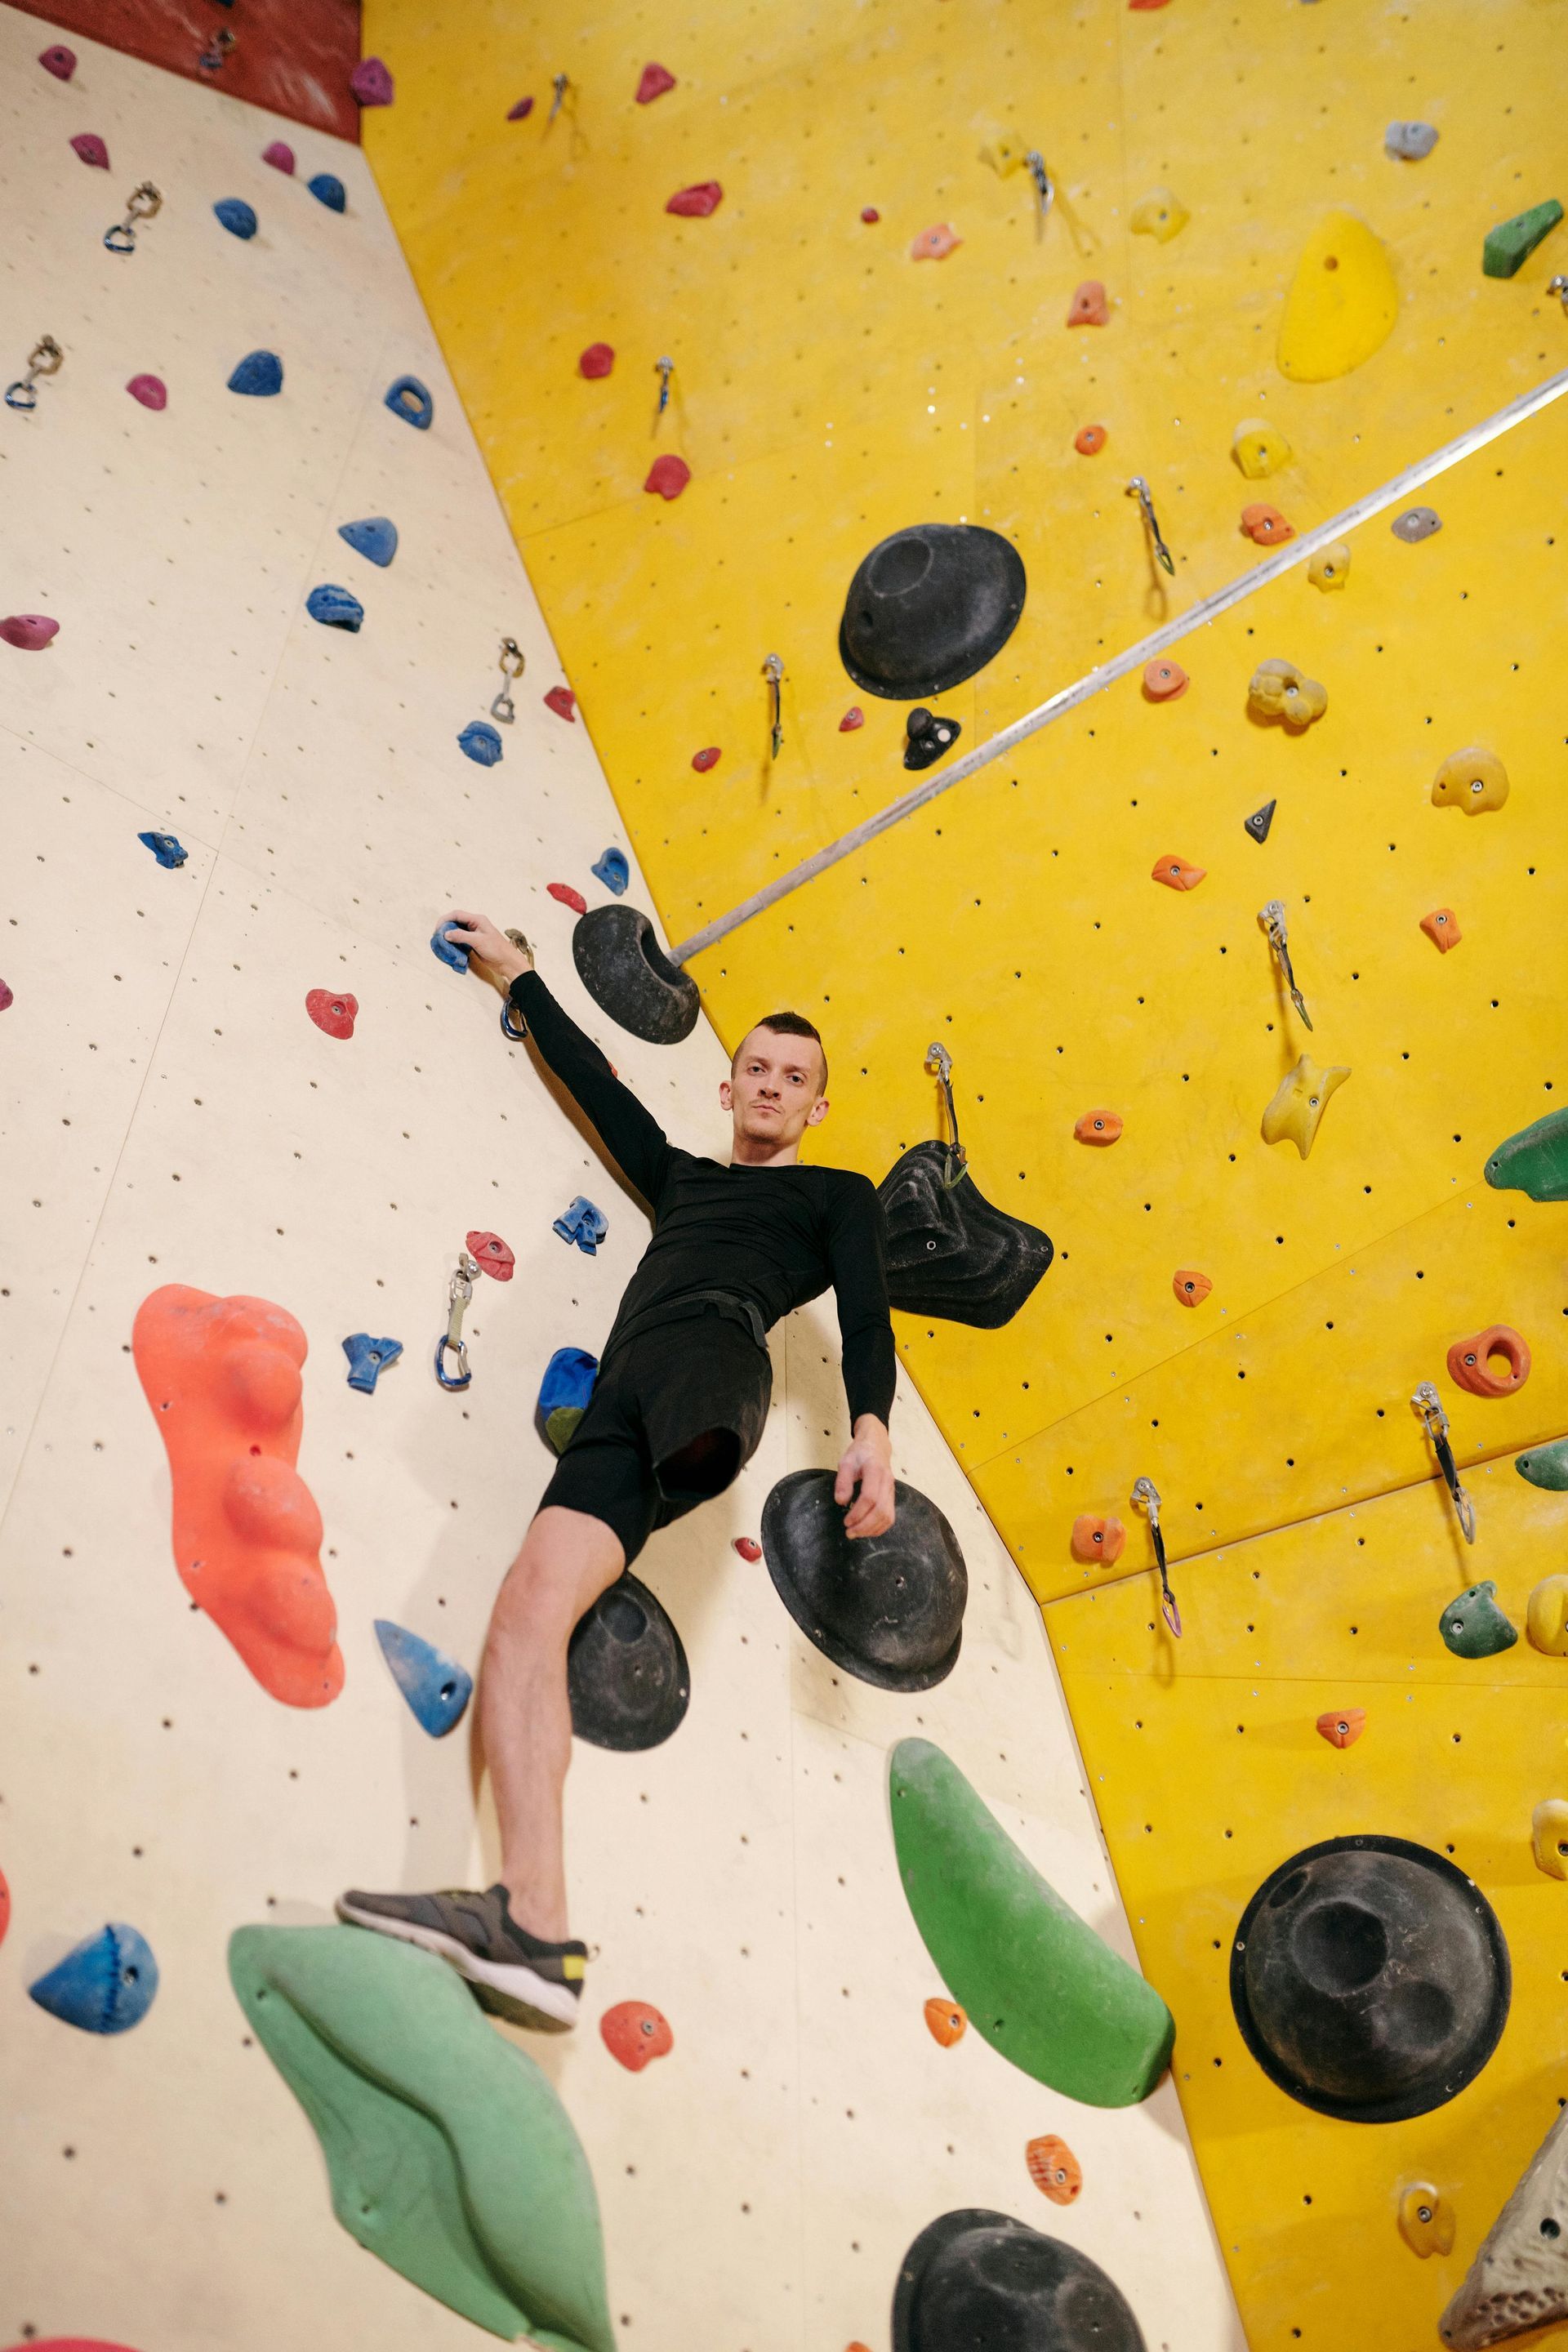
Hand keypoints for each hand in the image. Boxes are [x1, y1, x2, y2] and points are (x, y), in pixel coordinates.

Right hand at [443, 909, 531, 987]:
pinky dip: (453, 942)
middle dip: (445, 927)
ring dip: (449, 935)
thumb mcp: (478, 941)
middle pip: (456, 921)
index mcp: (477, 919)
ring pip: (457, 930)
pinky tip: (449, 946)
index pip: (457, 914)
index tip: (437, 929)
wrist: (507, 962)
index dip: (445, 920)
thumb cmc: (496, 949)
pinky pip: (460, 939)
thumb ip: (461, 936)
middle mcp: (474, 924)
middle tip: (437, 936)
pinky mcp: (473, 942)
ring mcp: (474, 933)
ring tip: (441, 942)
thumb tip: (445, 934)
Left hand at [834, 1416, 894, 1539]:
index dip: (858, 1512)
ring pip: (888, 1516)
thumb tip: (841, 1502)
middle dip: (864, 1526)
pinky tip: (867, 1530)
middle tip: (849, 1532)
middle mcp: (887, 1481)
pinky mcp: (892, 1496)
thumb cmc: (860, 1453)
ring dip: (872, 1529)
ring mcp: (892, 1490)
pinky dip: (880, 1527)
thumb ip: (842, 1481)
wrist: (876, 1445)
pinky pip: (890, 1516)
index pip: (870, 1497)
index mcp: (875, 1470)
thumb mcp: (846, 1461)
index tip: (846, 1521)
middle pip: (881, 1510)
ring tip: (856, 1533)